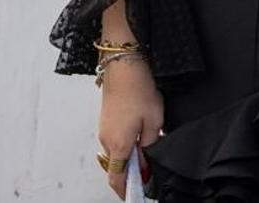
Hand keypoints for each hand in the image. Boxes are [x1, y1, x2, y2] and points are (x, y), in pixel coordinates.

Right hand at [98, 59, 161, 199]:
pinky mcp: (105, 122)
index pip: (117, 177)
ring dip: (130, 156)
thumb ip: (150, 145)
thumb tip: (147, 162)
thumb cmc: (139, 90)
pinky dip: (126, 145)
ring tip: (148, 146)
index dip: (125, 190)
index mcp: (118, 144)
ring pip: (116, 153)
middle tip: (149, 169)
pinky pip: (115, 141)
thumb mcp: (154, 120)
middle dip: (132, 171)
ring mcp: (104, 131)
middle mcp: (107, 140)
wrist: (124, 67)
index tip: (134, 195)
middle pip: (117, 166)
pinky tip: (140, 133)